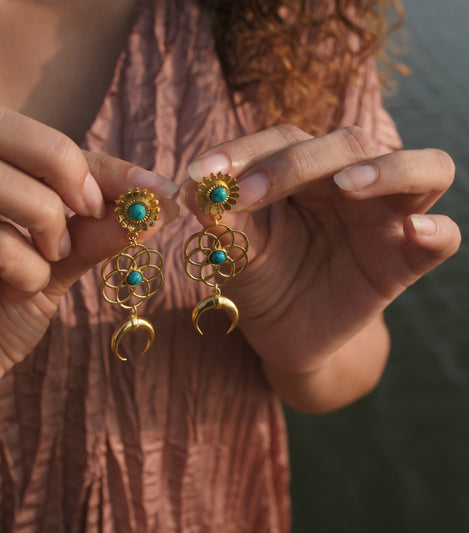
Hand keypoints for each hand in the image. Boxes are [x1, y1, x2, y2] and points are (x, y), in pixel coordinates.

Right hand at [0, 97, 177, 433]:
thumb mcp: (55, 265)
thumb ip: (95, 231)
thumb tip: (157, 201)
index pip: (16, 131)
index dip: (90, 155)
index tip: (151, 186)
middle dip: (57, 159)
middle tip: (91, 209)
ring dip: (42, 212)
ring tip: (55, 254)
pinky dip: (28, 265)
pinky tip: (26, 288)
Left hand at [184, 125, 460, 372]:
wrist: (284, 332)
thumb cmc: (259, 281)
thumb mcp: (234, 252)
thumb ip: (222, 220)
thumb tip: (193, 186)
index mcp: (304, 174)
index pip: (285, 138)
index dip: (246, 151)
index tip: (203, 173)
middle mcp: (350, 184)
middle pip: (347, 144)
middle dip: (295, 163)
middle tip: (248, 193)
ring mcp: (385, 217)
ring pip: (424, 168)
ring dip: (388, 169)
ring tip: (348, 185)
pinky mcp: (406, 259)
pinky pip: (444, 236)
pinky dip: (435, 230)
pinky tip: (412, 232)